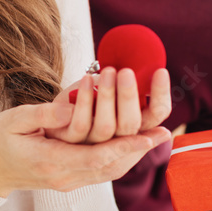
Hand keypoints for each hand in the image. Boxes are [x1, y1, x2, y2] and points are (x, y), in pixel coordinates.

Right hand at [0, 101, 170, 196]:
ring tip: (158, 137)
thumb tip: (72, 107)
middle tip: (163, 132)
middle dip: (138, 150)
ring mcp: (69, 181)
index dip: (124, 147)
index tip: (147, 136)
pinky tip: (136, 144)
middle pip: (109, 167)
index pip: (94, 157)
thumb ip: (43, 115)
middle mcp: (64, 176)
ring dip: (135, 154)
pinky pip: (103, 172)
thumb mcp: (13, 120)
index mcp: (50, 162)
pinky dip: (122, 157)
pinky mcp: (72, 179)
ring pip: (110, 172)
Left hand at [46, 66, 171, 143]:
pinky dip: (84, 101)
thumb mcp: (109, 92)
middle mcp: (117, 140)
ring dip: (107, 96)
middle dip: (129, 97)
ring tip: (107, 71)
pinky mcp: (70, 143)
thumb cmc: (86, 100)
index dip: (160, 96)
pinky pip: (80, 125)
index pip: (156, 115)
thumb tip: (146, 65)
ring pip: (106, 127)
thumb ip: (125, 88)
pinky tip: (85, 80)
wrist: (51, 121)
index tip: (160, 71)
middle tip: (126, 72)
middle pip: (131, 125)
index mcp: (134, 126)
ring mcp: (94, 145)